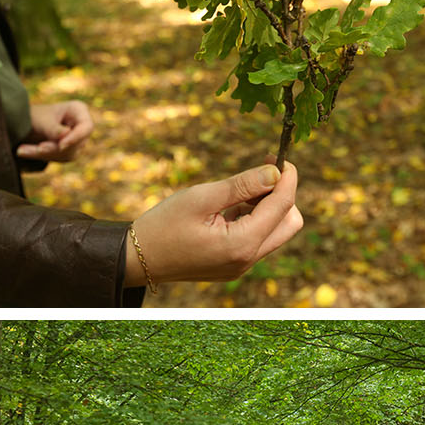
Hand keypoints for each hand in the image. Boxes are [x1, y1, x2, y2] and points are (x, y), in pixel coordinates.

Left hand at [19, 97, 93, 169]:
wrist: (25, 122)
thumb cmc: (35, 115)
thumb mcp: (42, 119)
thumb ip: (53, 128)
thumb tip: (66, 135)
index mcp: (78, 110)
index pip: (86, 127)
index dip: (76, 138)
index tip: (61, 145)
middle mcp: (80, 126)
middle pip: (75, 144)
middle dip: (53, 148)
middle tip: (37, 148)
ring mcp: (76, 141)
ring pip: (66, 154)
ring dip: (44, 154)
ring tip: (21, 150)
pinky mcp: (68, 152)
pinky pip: (57, 158)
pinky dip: (39, 156)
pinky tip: (23, 151)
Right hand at [126, 161, 302, 290]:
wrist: (136, 258)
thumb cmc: (163, 225)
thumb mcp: (202, 197)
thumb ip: (242, 185)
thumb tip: (275, 172)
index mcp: (241, 244)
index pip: (282, 206)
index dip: (287, 178)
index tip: (279, 158)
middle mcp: (247, 260)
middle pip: (289, 223)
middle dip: (282, 194)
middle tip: (261, 171)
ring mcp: (241, 266)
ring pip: (276, 232)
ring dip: (268, 207)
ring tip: (240, 190)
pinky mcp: (233, 266)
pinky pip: (258, 240)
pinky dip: (255, 220)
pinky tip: (232, 206)